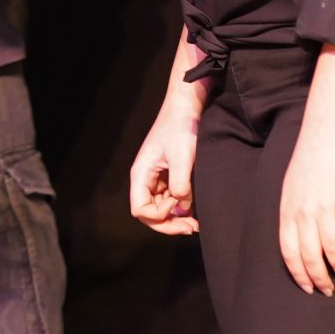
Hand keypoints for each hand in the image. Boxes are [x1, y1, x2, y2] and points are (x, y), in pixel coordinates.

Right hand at [128, 99, 202, 236]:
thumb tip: (182, 208)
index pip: (140, 210)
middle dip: (168, 223)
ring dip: (174, 217)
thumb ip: (181, 186)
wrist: (186, 105)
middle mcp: (145, 177)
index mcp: (141, 173)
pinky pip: (168, 198)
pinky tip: (193, 210)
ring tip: (194, 223)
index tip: (177, 204)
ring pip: (159, 207)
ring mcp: (155, 176)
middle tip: (191, 228)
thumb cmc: (181, 127)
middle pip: (149, 213)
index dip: (158, 216)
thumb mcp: (182, 158)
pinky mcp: (167, 173)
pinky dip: (179, 207)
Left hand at [276, 128, 334, 295]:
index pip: (289, 253)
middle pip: (310, 256)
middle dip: (319, 279)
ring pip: (332, 249)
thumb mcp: (289, 190)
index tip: (307, 288)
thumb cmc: (306, 162)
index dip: (298, 274)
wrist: (324, 135)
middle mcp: (303, 213)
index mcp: (287, 212)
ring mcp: (324, 207)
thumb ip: (291, 215)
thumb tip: (295, 242)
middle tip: (328, 290)